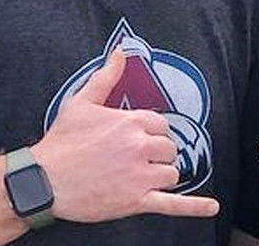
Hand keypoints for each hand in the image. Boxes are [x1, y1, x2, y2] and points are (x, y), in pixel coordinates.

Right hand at [32, 48, 218, 222]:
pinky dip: (195, 206)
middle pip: (168, 147)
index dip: (151, 131)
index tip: (139, 137)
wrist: (46, 179)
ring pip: (172, 173)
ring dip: (161, 173)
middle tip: (137, 156)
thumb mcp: (82, 101)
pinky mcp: (137, 202)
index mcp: (130, 122)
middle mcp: (140, 147)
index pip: (160, 123)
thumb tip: (120, 51)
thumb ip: (106, 76)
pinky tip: (211, 206)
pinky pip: (173, 205)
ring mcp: (140, 176)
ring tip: (143, 174)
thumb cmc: (63, 139)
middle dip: (157, 151)